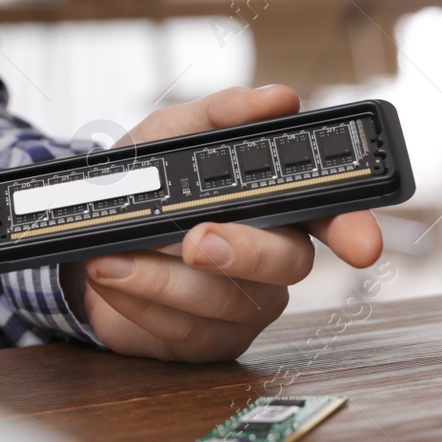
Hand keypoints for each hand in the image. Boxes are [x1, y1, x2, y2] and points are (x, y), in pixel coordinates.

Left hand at [60, 86, 382, 361]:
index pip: (332, 215)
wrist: (80, 242)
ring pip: (229, 302)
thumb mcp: (169, 135)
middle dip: (244, 252)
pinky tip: (112, 277)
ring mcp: (243, 305)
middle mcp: (271, 257)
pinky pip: (186, 331)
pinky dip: (141, 301)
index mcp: (277, 204)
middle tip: (197, 241)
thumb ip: (220, 114)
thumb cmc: (140, 188)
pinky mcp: (205, 342)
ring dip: (165, 279)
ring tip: (113, 258)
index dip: (352, 228)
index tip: (361, 244)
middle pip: (289, 264)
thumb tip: (279, 99)